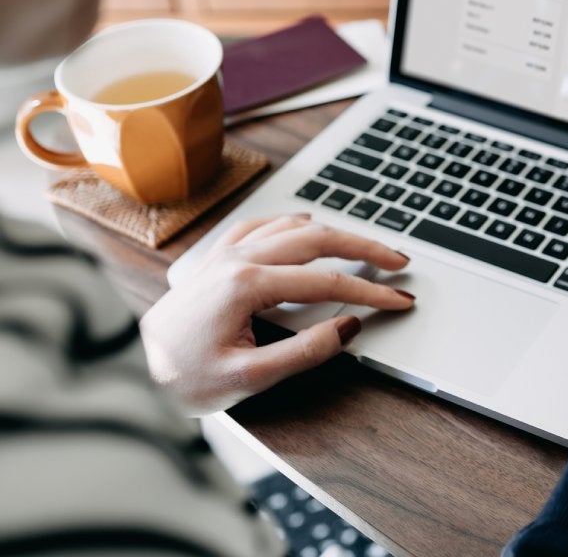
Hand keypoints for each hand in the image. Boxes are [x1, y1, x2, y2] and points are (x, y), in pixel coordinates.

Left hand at [140, 214, 413, 413]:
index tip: (401, 301)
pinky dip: (292, 224)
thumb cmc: (181, 380)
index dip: (372, 291)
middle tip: (399, 262)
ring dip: (334, 233)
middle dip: (365, 246)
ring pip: (292, 227)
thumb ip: (304, 353)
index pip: (328, 281)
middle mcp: (237, 260)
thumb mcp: (248, 380)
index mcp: (248, 285)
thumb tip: (348, 327)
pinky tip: (304, 227)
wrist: (130, 372)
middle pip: (318, 239)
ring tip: (365, 246)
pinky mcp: (215, 261)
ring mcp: (224, 255)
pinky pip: (261, 226)